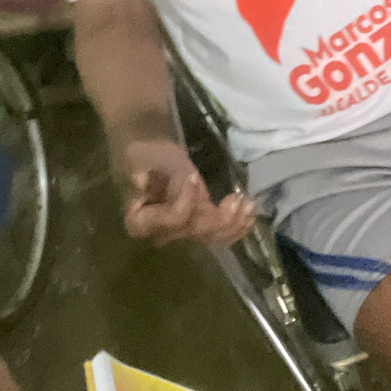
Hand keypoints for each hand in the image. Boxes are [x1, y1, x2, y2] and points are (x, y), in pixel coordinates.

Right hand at [119, 139, 256, 247]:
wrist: (152, 153)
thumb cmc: (151, 154)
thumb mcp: (157, 160)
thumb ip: (173, 175)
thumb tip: (192, 185)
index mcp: (140, 220)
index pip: (173, 218)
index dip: (187, 201)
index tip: (193, 176)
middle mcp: (161, 234)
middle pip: (195, 231)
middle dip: (221, 218)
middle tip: (238, 197)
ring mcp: (180, 235)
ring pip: (211, 237)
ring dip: (234, 224)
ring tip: (249, 205)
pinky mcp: (196, 229)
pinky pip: (218, 235)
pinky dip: (237, 227)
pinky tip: (249, 217)